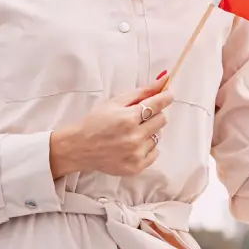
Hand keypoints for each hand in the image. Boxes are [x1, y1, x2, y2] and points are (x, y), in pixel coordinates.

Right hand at [48, 76, 172, 177]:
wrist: (79, 148)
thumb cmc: (96, 122)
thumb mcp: (115, 102)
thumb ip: (141, 92)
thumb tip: (162, 81)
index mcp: (128, 118)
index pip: (157, 104)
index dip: (165, 97)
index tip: (168, 94)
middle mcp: (134, 137)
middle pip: (162, 120)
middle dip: (154, 114)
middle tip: (141, 116)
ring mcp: (136, 154)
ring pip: (159, 136)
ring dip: (150, 131)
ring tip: (133, 132)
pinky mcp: (136, 167)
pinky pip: (155, 153)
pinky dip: (148, 147)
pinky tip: (133, 144)